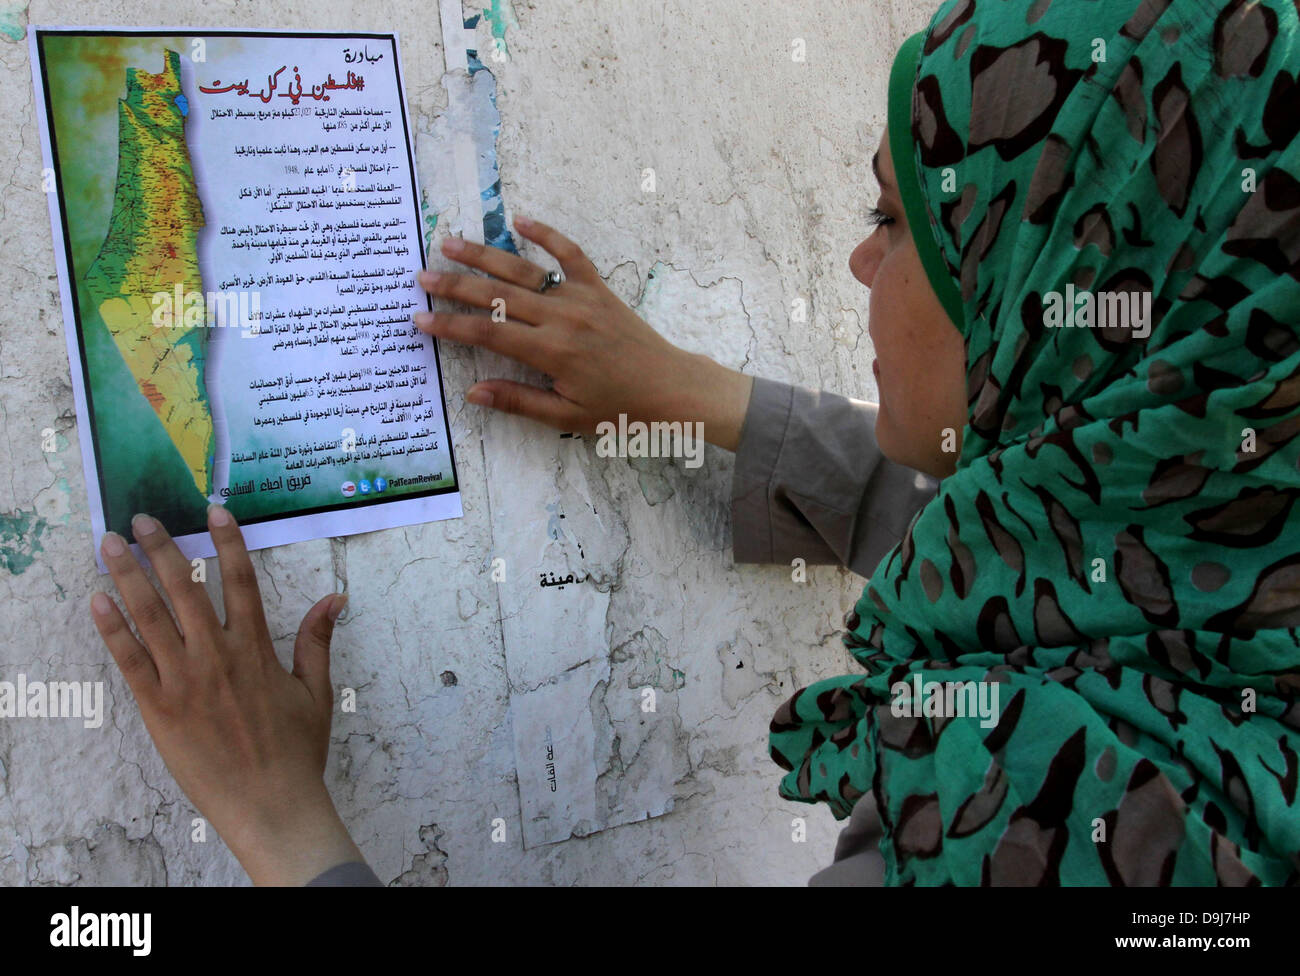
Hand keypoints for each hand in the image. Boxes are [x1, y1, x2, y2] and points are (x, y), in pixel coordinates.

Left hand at [90, 505, 363, 884]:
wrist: (270, 803)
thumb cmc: (295, 752)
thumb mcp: (315, 692)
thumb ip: (317, 641)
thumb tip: (334, 599)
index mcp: (256, 649)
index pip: (240, 581)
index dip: (226, 542)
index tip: (213, 510)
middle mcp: (218, 655)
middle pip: (186, 588)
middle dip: (162, 549)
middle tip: (142, 519)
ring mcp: (186, 680)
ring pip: (152, 616)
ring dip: (129, 576)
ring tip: (111, 545)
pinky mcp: (159, 708)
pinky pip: (130, 661)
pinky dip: (112, 629)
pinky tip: (98, 602)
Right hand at [416, 215, 753, 450]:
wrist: (672, 388)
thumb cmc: (621, 409)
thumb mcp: (568, 415)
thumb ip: (518, 401)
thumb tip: (473, 393)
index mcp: (551, 351)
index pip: (488, 333)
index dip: (451, 326)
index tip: (420, 318)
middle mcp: (562, 317)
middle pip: (496, 296)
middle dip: (455, 285)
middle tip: (421, 276)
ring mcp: (581, 298)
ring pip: (523, 272)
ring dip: (485, 256)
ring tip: (450, 243)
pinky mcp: (599, 289)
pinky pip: (570, 255)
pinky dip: (546, 236)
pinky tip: (519, 221)